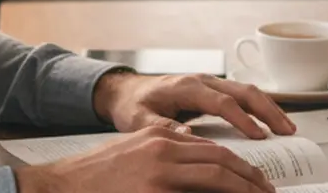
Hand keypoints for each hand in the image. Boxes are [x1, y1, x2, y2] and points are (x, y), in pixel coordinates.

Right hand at [13, 126, 274, 192]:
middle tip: (268, 192)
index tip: (256, 179)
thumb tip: (199, 166)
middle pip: (222, 161)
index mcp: (162, 138)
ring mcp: (159, 173)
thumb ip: (167, 155)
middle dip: (250, 178)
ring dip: (243, 190)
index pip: (212, 150)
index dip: (239, 166)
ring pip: (216, 178)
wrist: (60, 186)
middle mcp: (164, 150)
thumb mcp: (135, 154)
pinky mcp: (154, 192)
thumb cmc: (95, 177)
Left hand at [93, 72, 296, 138]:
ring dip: (270, 107)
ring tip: (288, 128)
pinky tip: (272, 122)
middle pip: (244, 91)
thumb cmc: (133, 104)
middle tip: (286, 131)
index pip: (222, 102)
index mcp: (187, 87)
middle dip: (268, 110)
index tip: (258, 136)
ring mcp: (210, 84)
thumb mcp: (139, 119)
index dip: (242, 119)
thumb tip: (187, 134)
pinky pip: (242, 95)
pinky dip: (261, 107)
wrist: (126, 91)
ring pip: (248, 91)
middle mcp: (203, 81)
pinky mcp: (213, 90)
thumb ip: (161, 125)